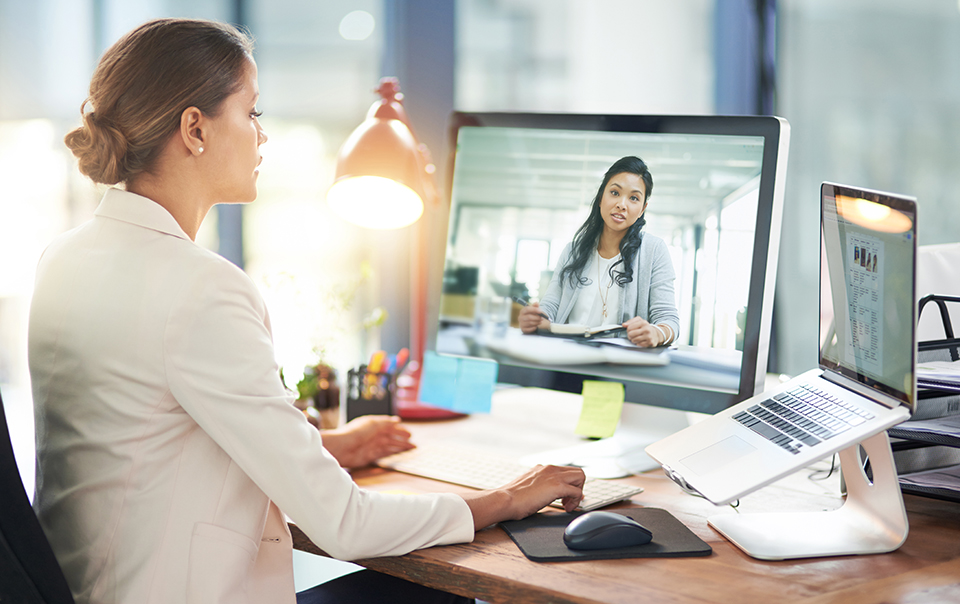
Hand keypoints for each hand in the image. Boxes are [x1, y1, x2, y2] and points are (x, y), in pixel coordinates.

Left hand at [321, 415, 413, 468]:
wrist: (341, 448)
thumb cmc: (354, 433)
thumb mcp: (373, 424)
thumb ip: (386, 423)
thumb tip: (397, 421)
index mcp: (373, 424)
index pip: (388, 426)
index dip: (399, 429)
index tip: (409, 433)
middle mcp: (373, 435)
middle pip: (390, 436)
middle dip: (401, 439)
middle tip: (413, 442)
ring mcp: (371, 445)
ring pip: (389, 445)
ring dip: (400, 447)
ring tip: (411, 449)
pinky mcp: (370, 456)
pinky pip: (384, 454)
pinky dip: (392, 454)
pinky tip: (399, 454)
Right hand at [460, 465, 584, 529]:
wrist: (505, 500)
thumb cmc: (513, 498)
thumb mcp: (528, 486)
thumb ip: (539, 485)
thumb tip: (547, 493)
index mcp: (542, 468)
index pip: (566, 471)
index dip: (570, 484)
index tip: (567, 496)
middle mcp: (550, 468)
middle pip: (577, 471)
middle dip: (577, 487)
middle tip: (568, 500)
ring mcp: (554, 476)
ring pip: (580, 477)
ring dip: (578, 492)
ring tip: (567, 504)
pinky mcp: (557, 486)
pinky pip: (577, 492)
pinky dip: (575, 501)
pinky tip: (565, 508)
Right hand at [518, 302, 549, 333]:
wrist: (529, 324)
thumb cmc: (532, 315)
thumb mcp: (533, 310)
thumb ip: (535, 306)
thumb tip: (537, 303)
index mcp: (522, 311)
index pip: (527, 309)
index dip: (534, 310)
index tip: (541, 311)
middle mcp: (520, 317)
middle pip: (529, 317)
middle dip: (537, 318)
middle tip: (542, 318)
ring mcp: (521, 324)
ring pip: (530, 323)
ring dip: (537, 322)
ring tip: (541, 321)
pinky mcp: (523, 329)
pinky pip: (530, 329)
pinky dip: (534, 327)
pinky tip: (536, 326)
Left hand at [623, 316, 661, 346]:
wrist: (656, 334)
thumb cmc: (646, 328)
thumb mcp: (639, 321)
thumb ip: (630, 322)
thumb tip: (624, 325)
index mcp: (643, 323)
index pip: (629, 327)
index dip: (628, 330)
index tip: (631, 330)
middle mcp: (646, 329)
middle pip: (630, 334)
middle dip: (630, 335)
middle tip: (633, 335)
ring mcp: (649, 336)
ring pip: (634, 340)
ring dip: (634, 340)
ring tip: (637, 337)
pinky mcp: (650, 343)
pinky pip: (638, 344)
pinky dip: (638, 343)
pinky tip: (641, 341)